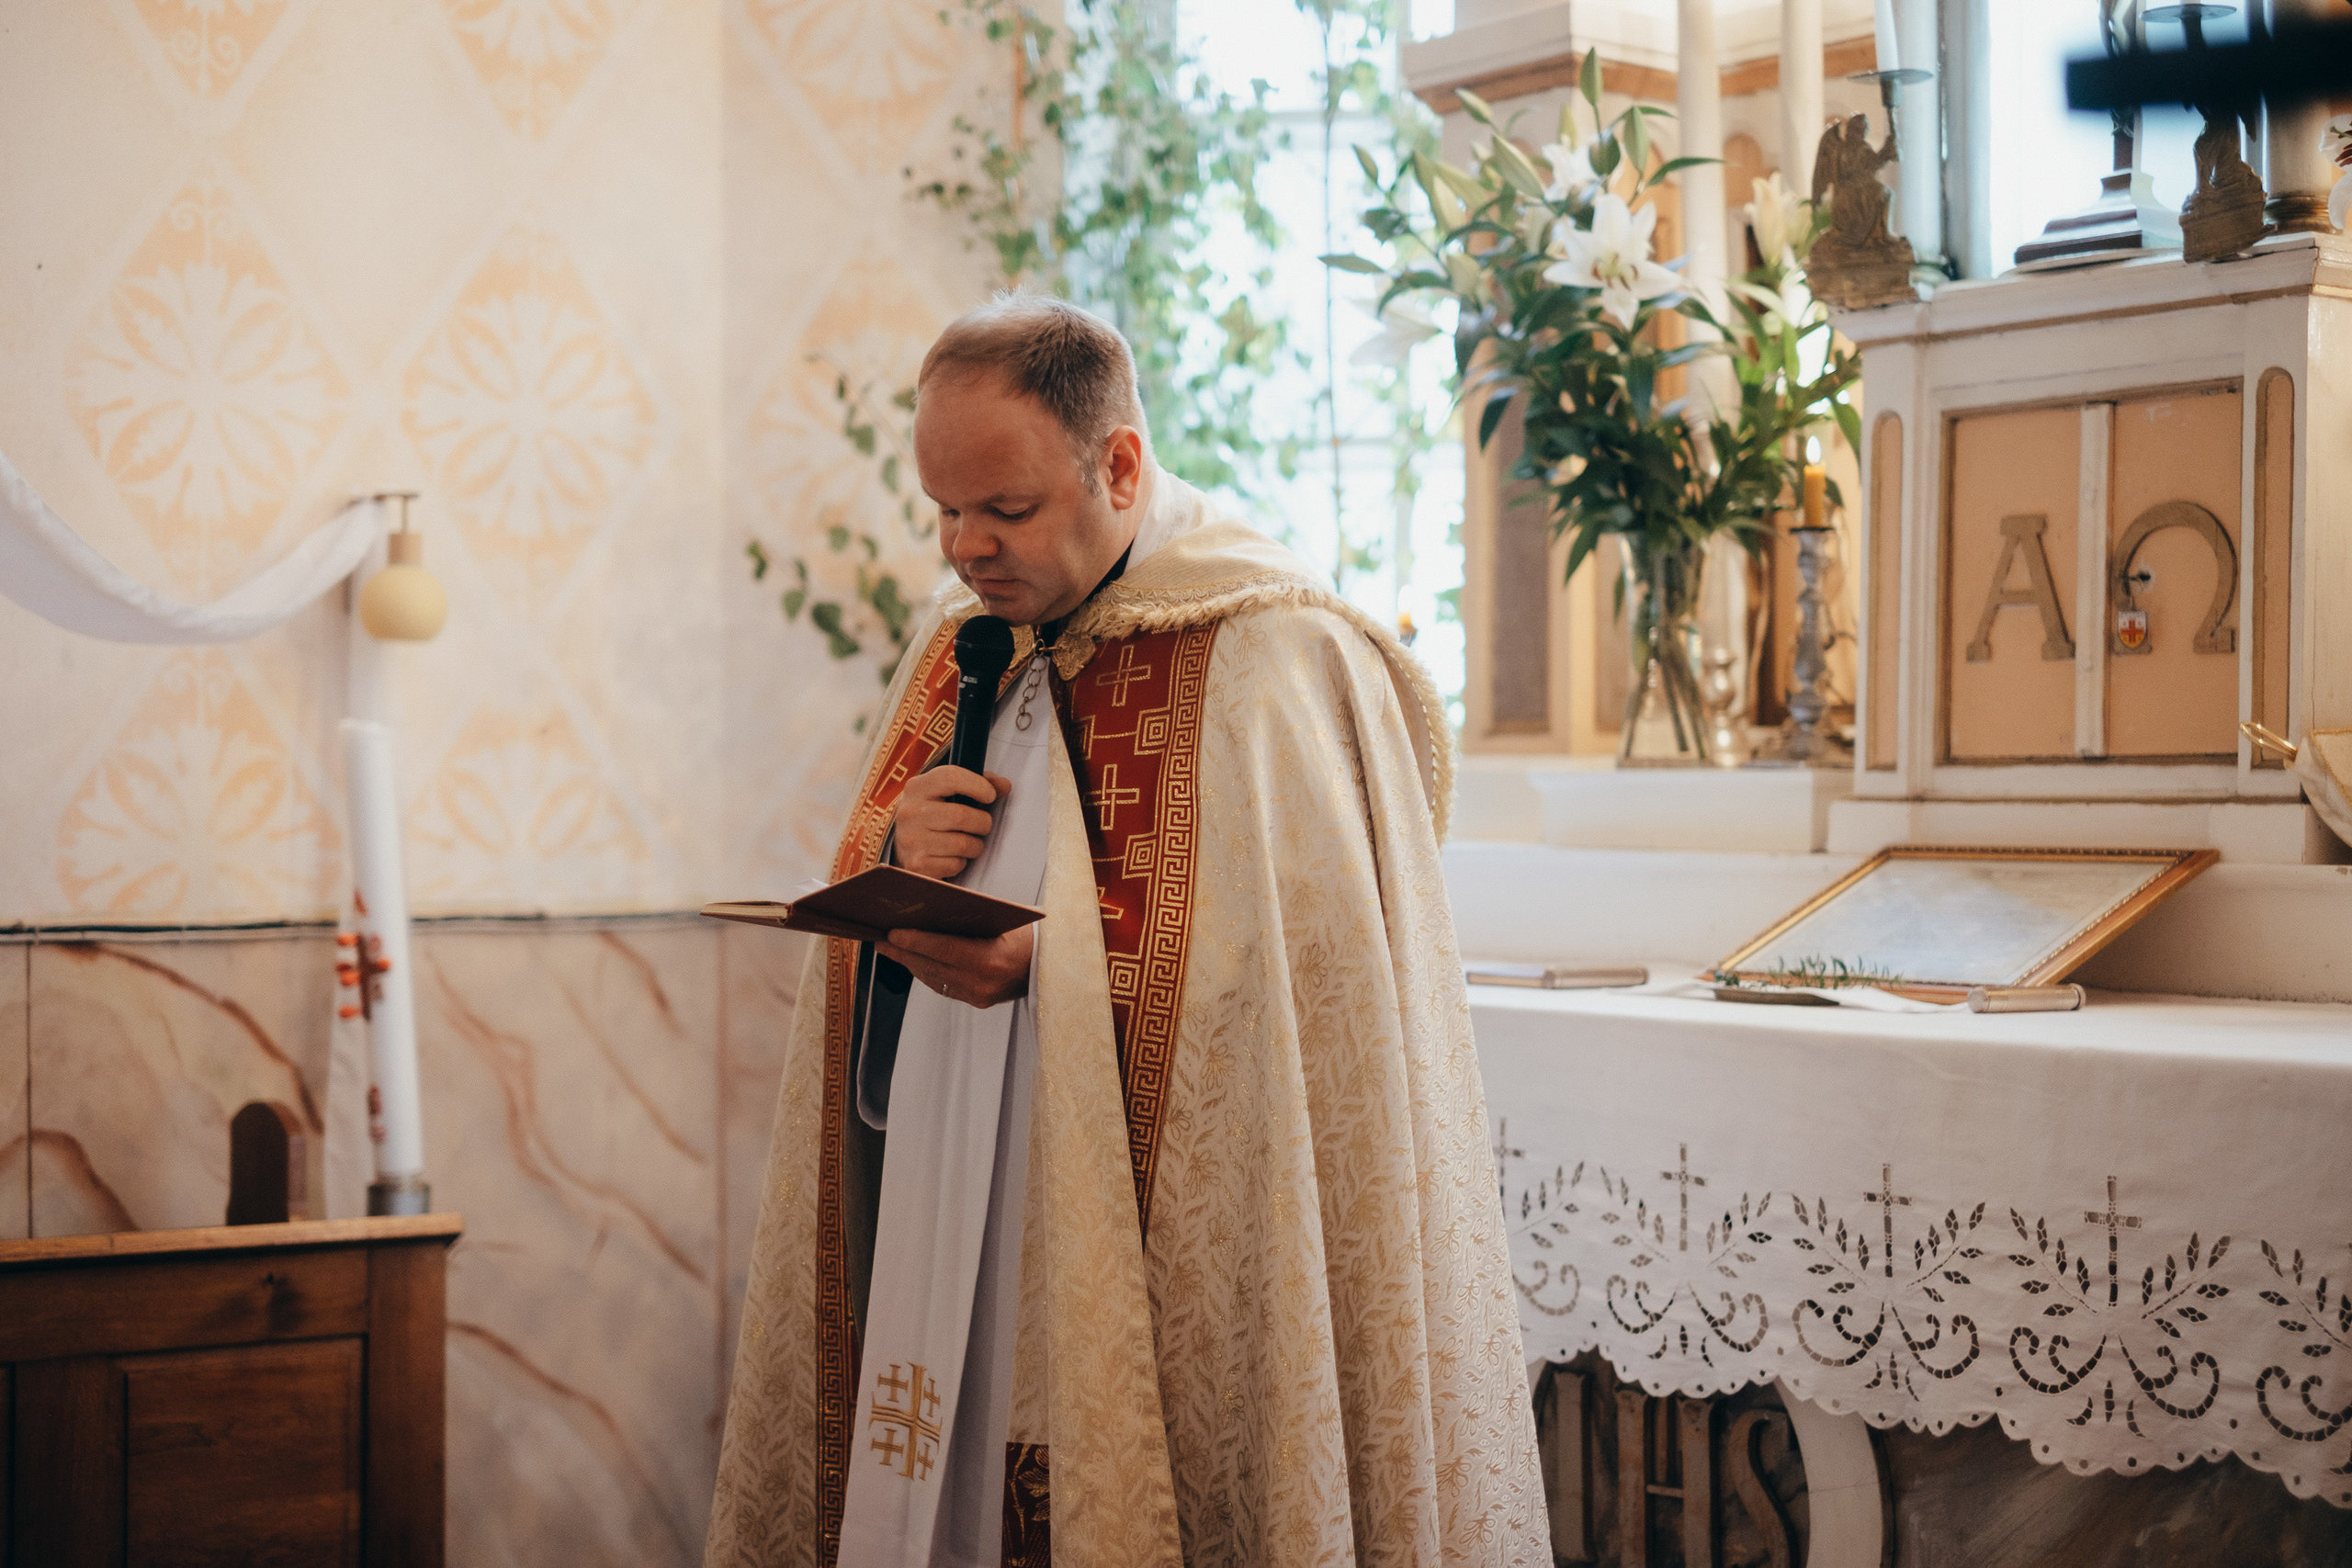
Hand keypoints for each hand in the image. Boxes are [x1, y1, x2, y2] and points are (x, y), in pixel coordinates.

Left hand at [879, 925, 1034, 1009]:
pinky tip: (912, 960)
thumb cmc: (1026, 935)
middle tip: (881, 938)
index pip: (943, 949)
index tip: (891, 933)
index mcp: (990, 960)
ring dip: (909, 962)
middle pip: (932, 966)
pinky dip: (925, 971)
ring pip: (933, 978)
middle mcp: (982, 983)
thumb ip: (968, 921)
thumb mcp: (1001, 922)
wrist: (1050, 964)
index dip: (914, 941)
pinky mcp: (976, 1001)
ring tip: (889, 947)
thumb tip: (928, 913)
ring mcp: (978, 996)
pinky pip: (943, 986)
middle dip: (903, 952)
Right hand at [891, 767, 1010, 879]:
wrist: (901, 846)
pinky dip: (960, 862)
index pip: (951, 777)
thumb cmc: (931, 815)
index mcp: (917, 788)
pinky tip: (951, 856)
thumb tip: (1004, 785)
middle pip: (962, 815)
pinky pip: (955, 864)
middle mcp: (911, 812)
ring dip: (974, 845)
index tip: (990, 795)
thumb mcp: (945, 792)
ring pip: (962, 844)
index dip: (978, 785)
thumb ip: (976, 783)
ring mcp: (912, 840)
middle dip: (982, 822)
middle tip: (982, 825)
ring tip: (968, 842)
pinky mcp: (917, 865)